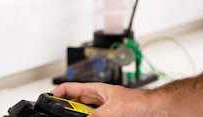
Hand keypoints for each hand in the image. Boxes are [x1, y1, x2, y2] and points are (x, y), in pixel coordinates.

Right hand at [50, 82, 167, 116]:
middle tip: (56, 115)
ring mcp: (103, 111)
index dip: (57, 93)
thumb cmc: (140, 102)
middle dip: (65, 110)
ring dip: (76, 116)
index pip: (70, 88)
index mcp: (96, 90)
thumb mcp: (113, 109)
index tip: (47, 100)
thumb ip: (96, 115)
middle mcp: (97, 101)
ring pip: (83, 114)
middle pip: (74, 105)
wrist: (155, 110)